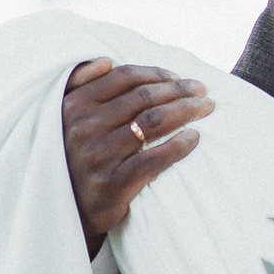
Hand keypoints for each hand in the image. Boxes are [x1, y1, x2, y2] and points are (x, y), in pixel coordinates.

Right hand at [62, 61, 215, 253]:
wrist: (69, 212)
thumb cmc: (77, 158)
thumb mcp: (67, 119)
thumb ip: (80, 85)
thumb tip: (106, 60)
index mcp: (74, 106)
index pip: (124, 78)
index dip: (156, 74)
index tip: (178, 77)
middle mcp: (83, 128)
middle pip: (143, 97)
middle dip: (178, 90)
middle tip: (202, 91)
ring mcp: (97, 156)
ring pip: (153, 122)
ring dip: (186, 111)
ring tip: (205, 108)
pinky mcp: (112, 184)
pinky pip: (154, 159)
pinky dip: (179, 145)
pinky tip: (195, 138)